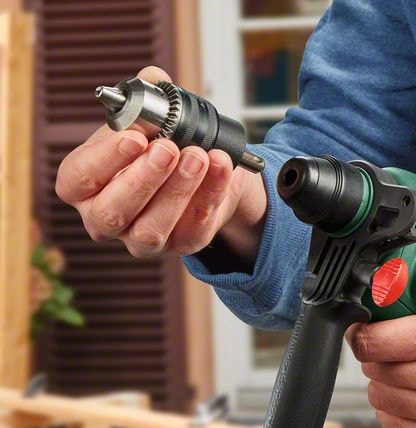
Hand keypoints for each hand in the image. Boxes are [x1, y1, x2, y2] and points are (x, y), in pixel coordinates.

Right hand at [56, 66, 266, 258]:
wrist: (204, 174)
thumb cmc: (160, 148)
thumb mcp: (148, 122)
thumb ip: (147, 100)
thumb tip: (153, 79)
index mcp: (85, 187)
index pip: (77, 179)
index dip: (104, 160)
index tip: (133, 137)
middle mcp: (106, 218)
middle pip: (111, 212)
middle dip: (142, 179)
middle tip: (168, 149)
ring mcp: (141, 239)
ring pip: (150, 230)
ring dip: (177, 191)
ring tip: (198, 157)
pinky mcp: (180, 245)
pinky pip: (194, 228)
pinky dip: (211, 195)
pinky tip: (221, 168)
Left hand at [347, 183, 415, 427]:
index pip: (377, 341)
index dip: (361, 331)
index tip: (366, 324)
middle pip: (377, 370)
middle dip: (372, 353)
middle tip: (384, 340)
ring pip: (385, 401)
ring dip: (380, 382)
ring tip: (394, 365)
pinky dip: (393, 415)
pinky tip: (402, 397)